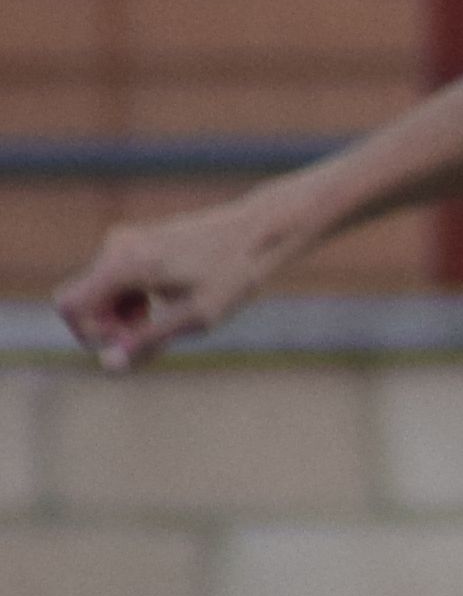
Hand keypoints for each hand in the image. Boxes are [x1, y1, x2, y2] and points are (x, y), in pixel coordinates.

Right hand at [52, 196, 303, 373]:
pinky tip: (166, 305)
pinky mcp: (137, 241)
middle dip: (110, 326)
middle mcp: (116, 246)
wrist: (260, 230)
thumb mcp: (195, 317)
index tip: (128, 343)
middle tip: (155, 338)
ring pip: (102, 291)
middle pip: (85, 300)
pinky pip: (117, 279)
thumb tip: (109, 365)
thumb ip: (147, 341)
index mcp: (125, 264)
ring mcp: (125, 240)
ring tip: (167, 320)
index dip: (88, 334)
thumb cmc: (234, 273)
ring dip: (123, 315)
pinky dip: (133, 299)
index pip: (70, 305)